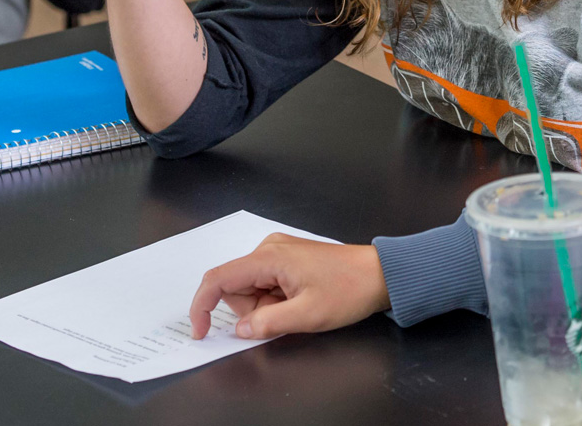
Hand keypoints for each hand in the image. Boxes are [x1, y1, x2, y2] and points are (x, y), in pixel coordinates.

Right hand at [189, 235, 390, 340]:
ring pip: (251, 288)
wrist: (379, 274)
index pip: (218, 278)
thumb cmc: (348, 290)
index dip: (202, 306)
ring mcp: (279, 252)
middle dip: (250, 310)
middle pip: (235, 286)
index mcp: (269, 257)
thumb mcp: (306, 315)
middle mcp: (269, 248)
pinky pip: (266, 284)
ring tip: (298, 306)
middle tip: (285, 316)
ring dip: (265, 306)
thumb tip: (240, 329)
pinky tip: (300, 300)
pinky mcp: (288, 258)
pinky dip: (275, 299)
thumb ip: (267, 323)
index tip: (201, 332)